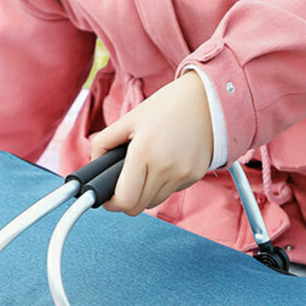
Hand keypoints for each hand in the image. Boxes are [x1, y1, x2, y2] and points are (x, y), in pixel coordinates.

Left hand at [89, 71, 212, 215]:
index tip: (108, 199)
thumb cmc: (168, 105)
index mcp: (144, 153)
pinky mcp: (195, 176)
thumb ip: (104, 142)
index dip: (112, 204)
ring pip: (154, 202)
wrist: (210, 97)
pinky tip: (166, 163)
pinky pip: (171, 191)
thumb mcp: (130, 118)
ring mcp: (182, 175)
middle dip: (126, 199)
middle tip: (124, 185)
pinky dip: (163, 184)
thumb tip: (95, 165)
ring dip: (145, 193)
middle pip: (137, 207)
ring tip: (146, 169)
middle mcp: (165, 168)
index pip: (124, 200)